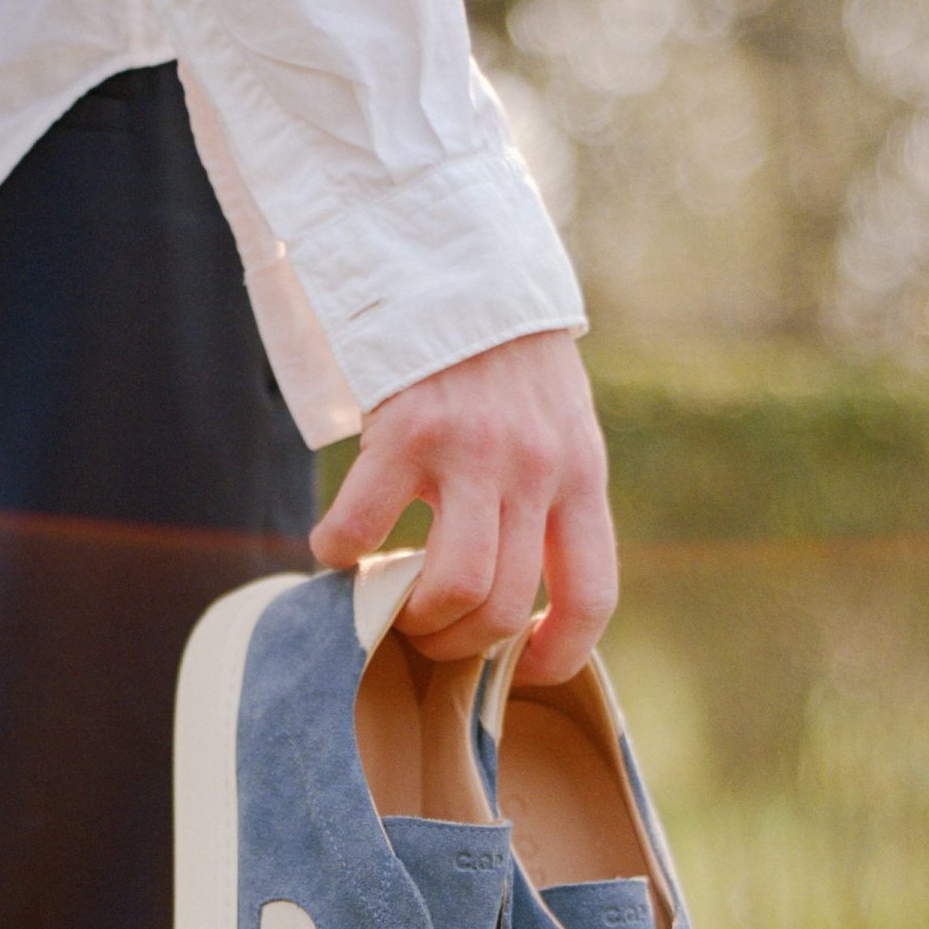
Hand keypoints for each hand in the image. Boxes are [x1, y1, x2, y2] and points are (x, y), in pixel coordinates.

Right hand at [310, 330, 617, 683]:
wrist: (461, 262)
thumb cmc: (508, 362)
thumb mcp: (562, 429)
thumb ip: (551, 501)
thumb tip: (521, 601)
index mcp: (580, 477)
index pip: (592, 595)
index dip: (560, 653)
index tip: (523, 666)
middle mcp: (534, 469)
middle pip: (502, 607)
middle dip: (459, 644)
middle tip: (430, 632)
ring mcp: (471, 451)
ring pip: (450, 588)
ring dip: (411, 618)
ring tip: (390, 606)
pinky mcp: (406, 430)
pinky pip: (364, 528)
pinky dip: (339, 555)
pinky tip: (335, 550)